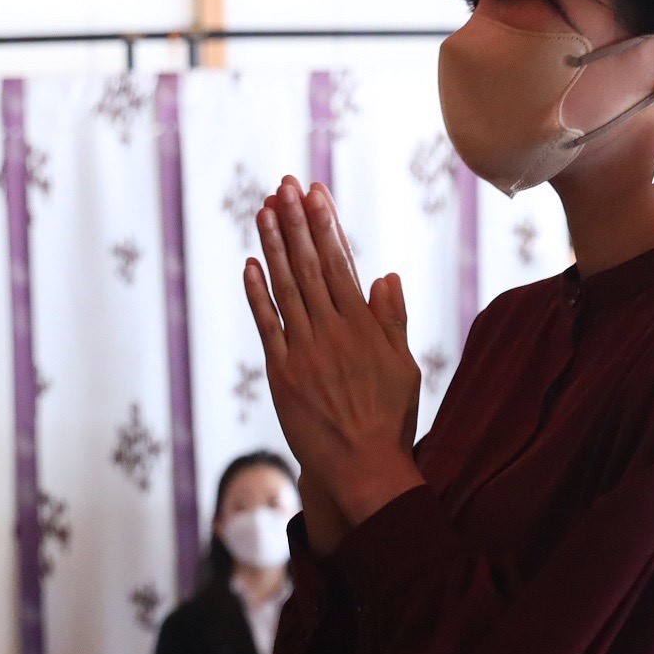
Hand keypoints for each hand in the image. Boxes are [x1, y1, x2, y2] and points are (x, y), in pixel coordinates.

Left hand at [245, 180, 422, 544]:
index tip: (315, 193)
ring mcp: (303, 351)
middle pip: (309, 265)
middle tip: (283, 185)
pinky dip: (256, 292)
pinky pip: (266, 324)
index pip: (340, 262)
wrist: (363, 468)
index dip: (326, 225)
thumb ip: (391, 320)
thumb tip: (385, 275)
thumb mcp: (403, 366)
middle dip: (296, 222)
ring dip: (274, 245)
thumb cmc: (389, 418)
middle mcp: (331, 331)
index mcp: (363, 326)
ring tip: (265, 210)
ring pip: (285, 287)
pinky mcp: (281, 372)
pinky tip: (250, 263)